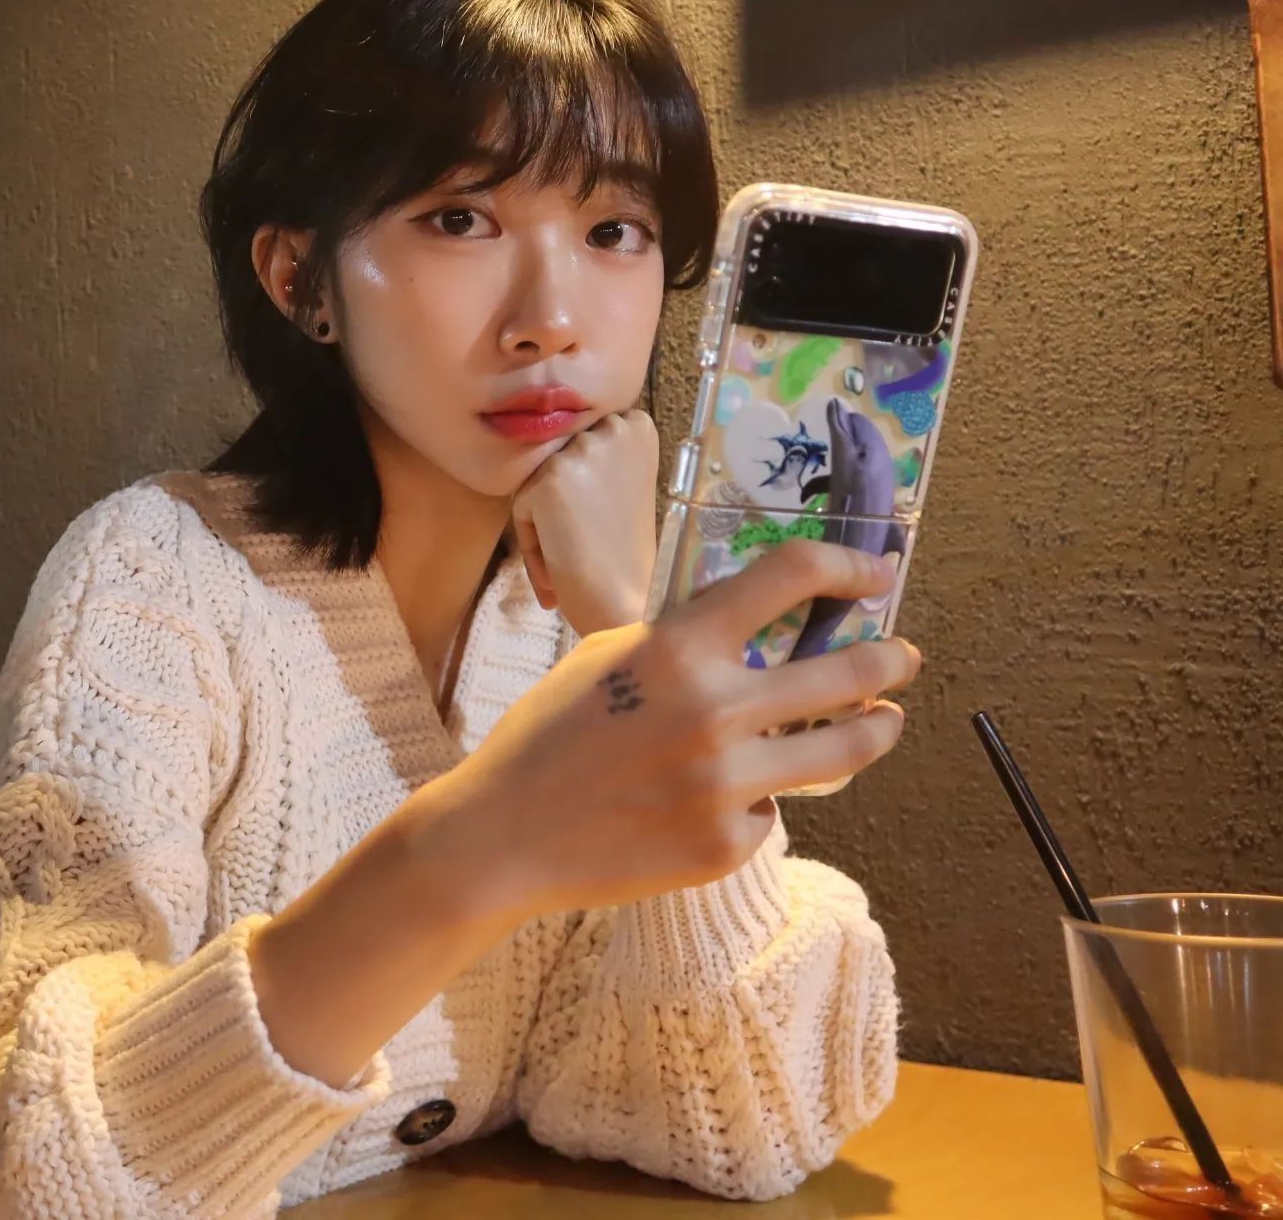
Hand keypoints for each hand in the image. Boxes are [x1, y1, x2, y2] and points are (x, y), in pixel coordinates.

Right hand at [416, 540, 921, 924]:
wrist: (506, 834)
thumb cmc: (550, 734)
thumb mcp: (610, 656)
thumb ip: (685, 639)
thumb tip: (759, 627)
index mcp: (679, 646)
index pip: (789, 576)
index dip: (847, 566)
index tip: (876, 574)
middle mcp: (715, 709)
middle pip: (846, 672)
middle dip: (888, 660)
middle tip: (903, 658)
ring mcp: (726, 784)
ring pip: (841, 752)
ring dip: (875, 730)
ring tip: (885, 723)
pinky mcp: (728, 845)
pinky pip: (771, 810)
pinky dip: (758, 799)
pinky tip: (723, 799)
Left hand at [511, 409, 658, 635]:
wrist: (624, 598)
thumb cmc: (625, 550)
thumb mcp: (625, 482)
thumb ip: (598, 454)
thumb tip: (547, 434)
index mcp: (638, 425)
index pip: (584, 432)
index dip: (583, 476)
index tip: (599, 512)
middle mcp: (613, 428)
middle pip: (558, 453)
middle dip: (562, 495)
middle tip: (586, 536)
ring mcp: (581, 451)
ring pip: (537, 479)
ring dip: (544, 518)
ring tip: (571, 552)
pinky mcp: (550, 478)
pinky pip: (522, 507)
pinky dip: (531, 540)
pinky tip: (558, 562)